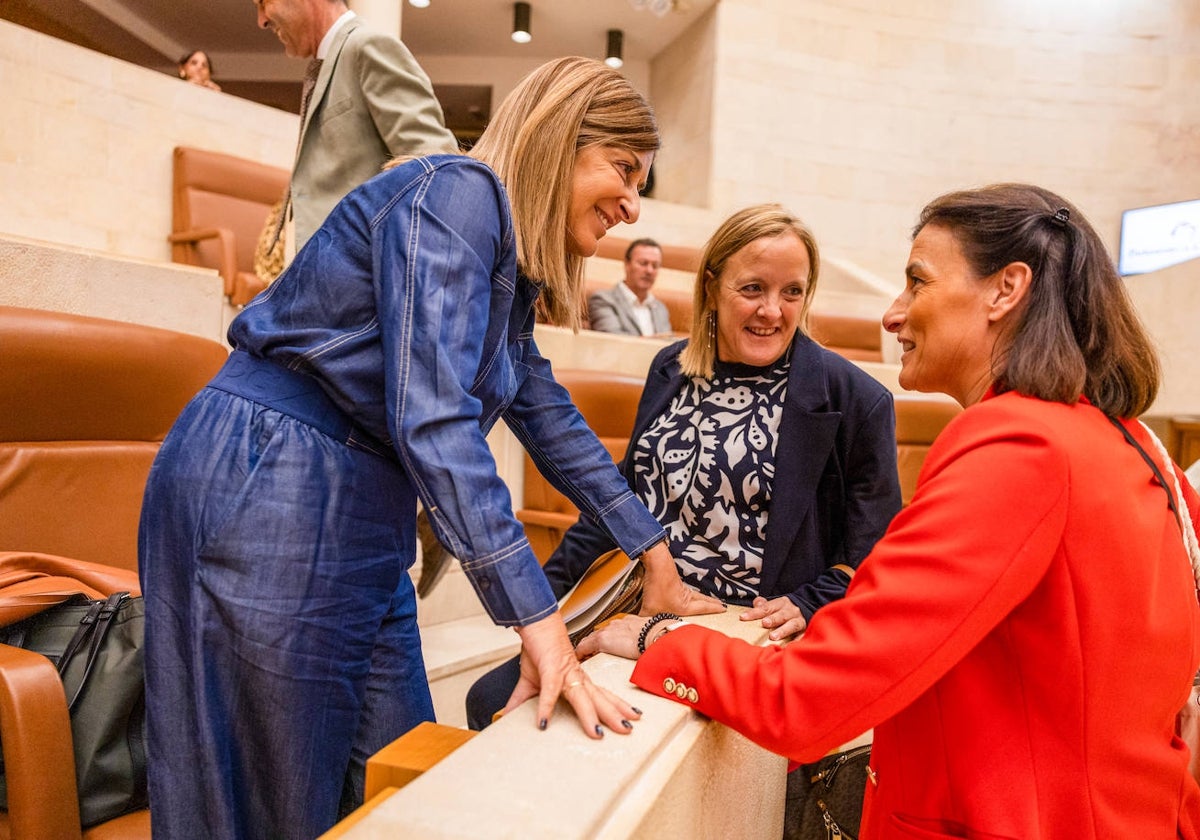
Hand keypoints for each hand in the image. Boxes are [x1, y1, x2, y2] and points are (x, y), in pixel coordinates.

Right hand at [501, 613, 641, 736]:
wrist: (536, 623)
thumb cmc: (539, 648)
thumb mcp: (531, 681)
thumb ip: (522, 701)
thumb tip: (508, 715)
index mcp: (577, 680)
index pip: (601, 696)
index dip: (616, 707)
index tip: (629, 719)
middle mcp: (576, 677)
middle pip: (598, 699)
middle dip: (614, 715)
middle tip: (628, 729)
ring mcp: (565, 673)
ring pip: (582, 697)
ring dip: (591, 715)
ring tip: (597, 732)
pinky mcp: (550, 669)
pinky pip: (549, 690)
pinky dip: (546, 706)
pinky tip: (543, 722)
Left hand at [639, 542, 723, 616]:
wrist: (656, 565)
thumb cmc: (656, 587)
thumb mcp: (648, 610)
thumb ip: (646, 621)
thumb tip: (641, 627)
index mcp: (684, 606)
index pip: (703, 608)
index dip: (713, 609)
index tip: (724, 609)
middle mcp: (685, 596)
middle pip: (703, 600)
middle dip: (712, 603)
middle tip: (721, 605)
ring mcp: (680, 586)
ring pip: (695, 594)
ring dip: (702, 597)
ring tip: (707, 601)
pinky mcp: (673, 579)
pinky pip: (685, 589)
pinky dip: (689, 593)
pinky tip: (683, 593)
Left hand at [740, 595, 806, 640]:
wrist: (808, 607)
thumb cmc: (785, 610)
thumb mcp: (775, 604)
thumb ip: (764, 605)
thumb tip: (756, 603)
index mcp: (780, 604)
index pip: (766, 607)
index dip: (754, 612)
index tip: (743, 617)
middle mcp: (790, 611)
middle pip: (781, 615)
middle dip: (773, 619)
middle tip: (764, 623)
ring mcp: (799, 621)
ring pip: (792, 625)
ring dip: (783, 630)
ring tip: (773, 637)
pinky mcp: (805, 630)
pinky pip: (802, 636)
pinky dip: (796, 641)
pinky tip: (789, 646)